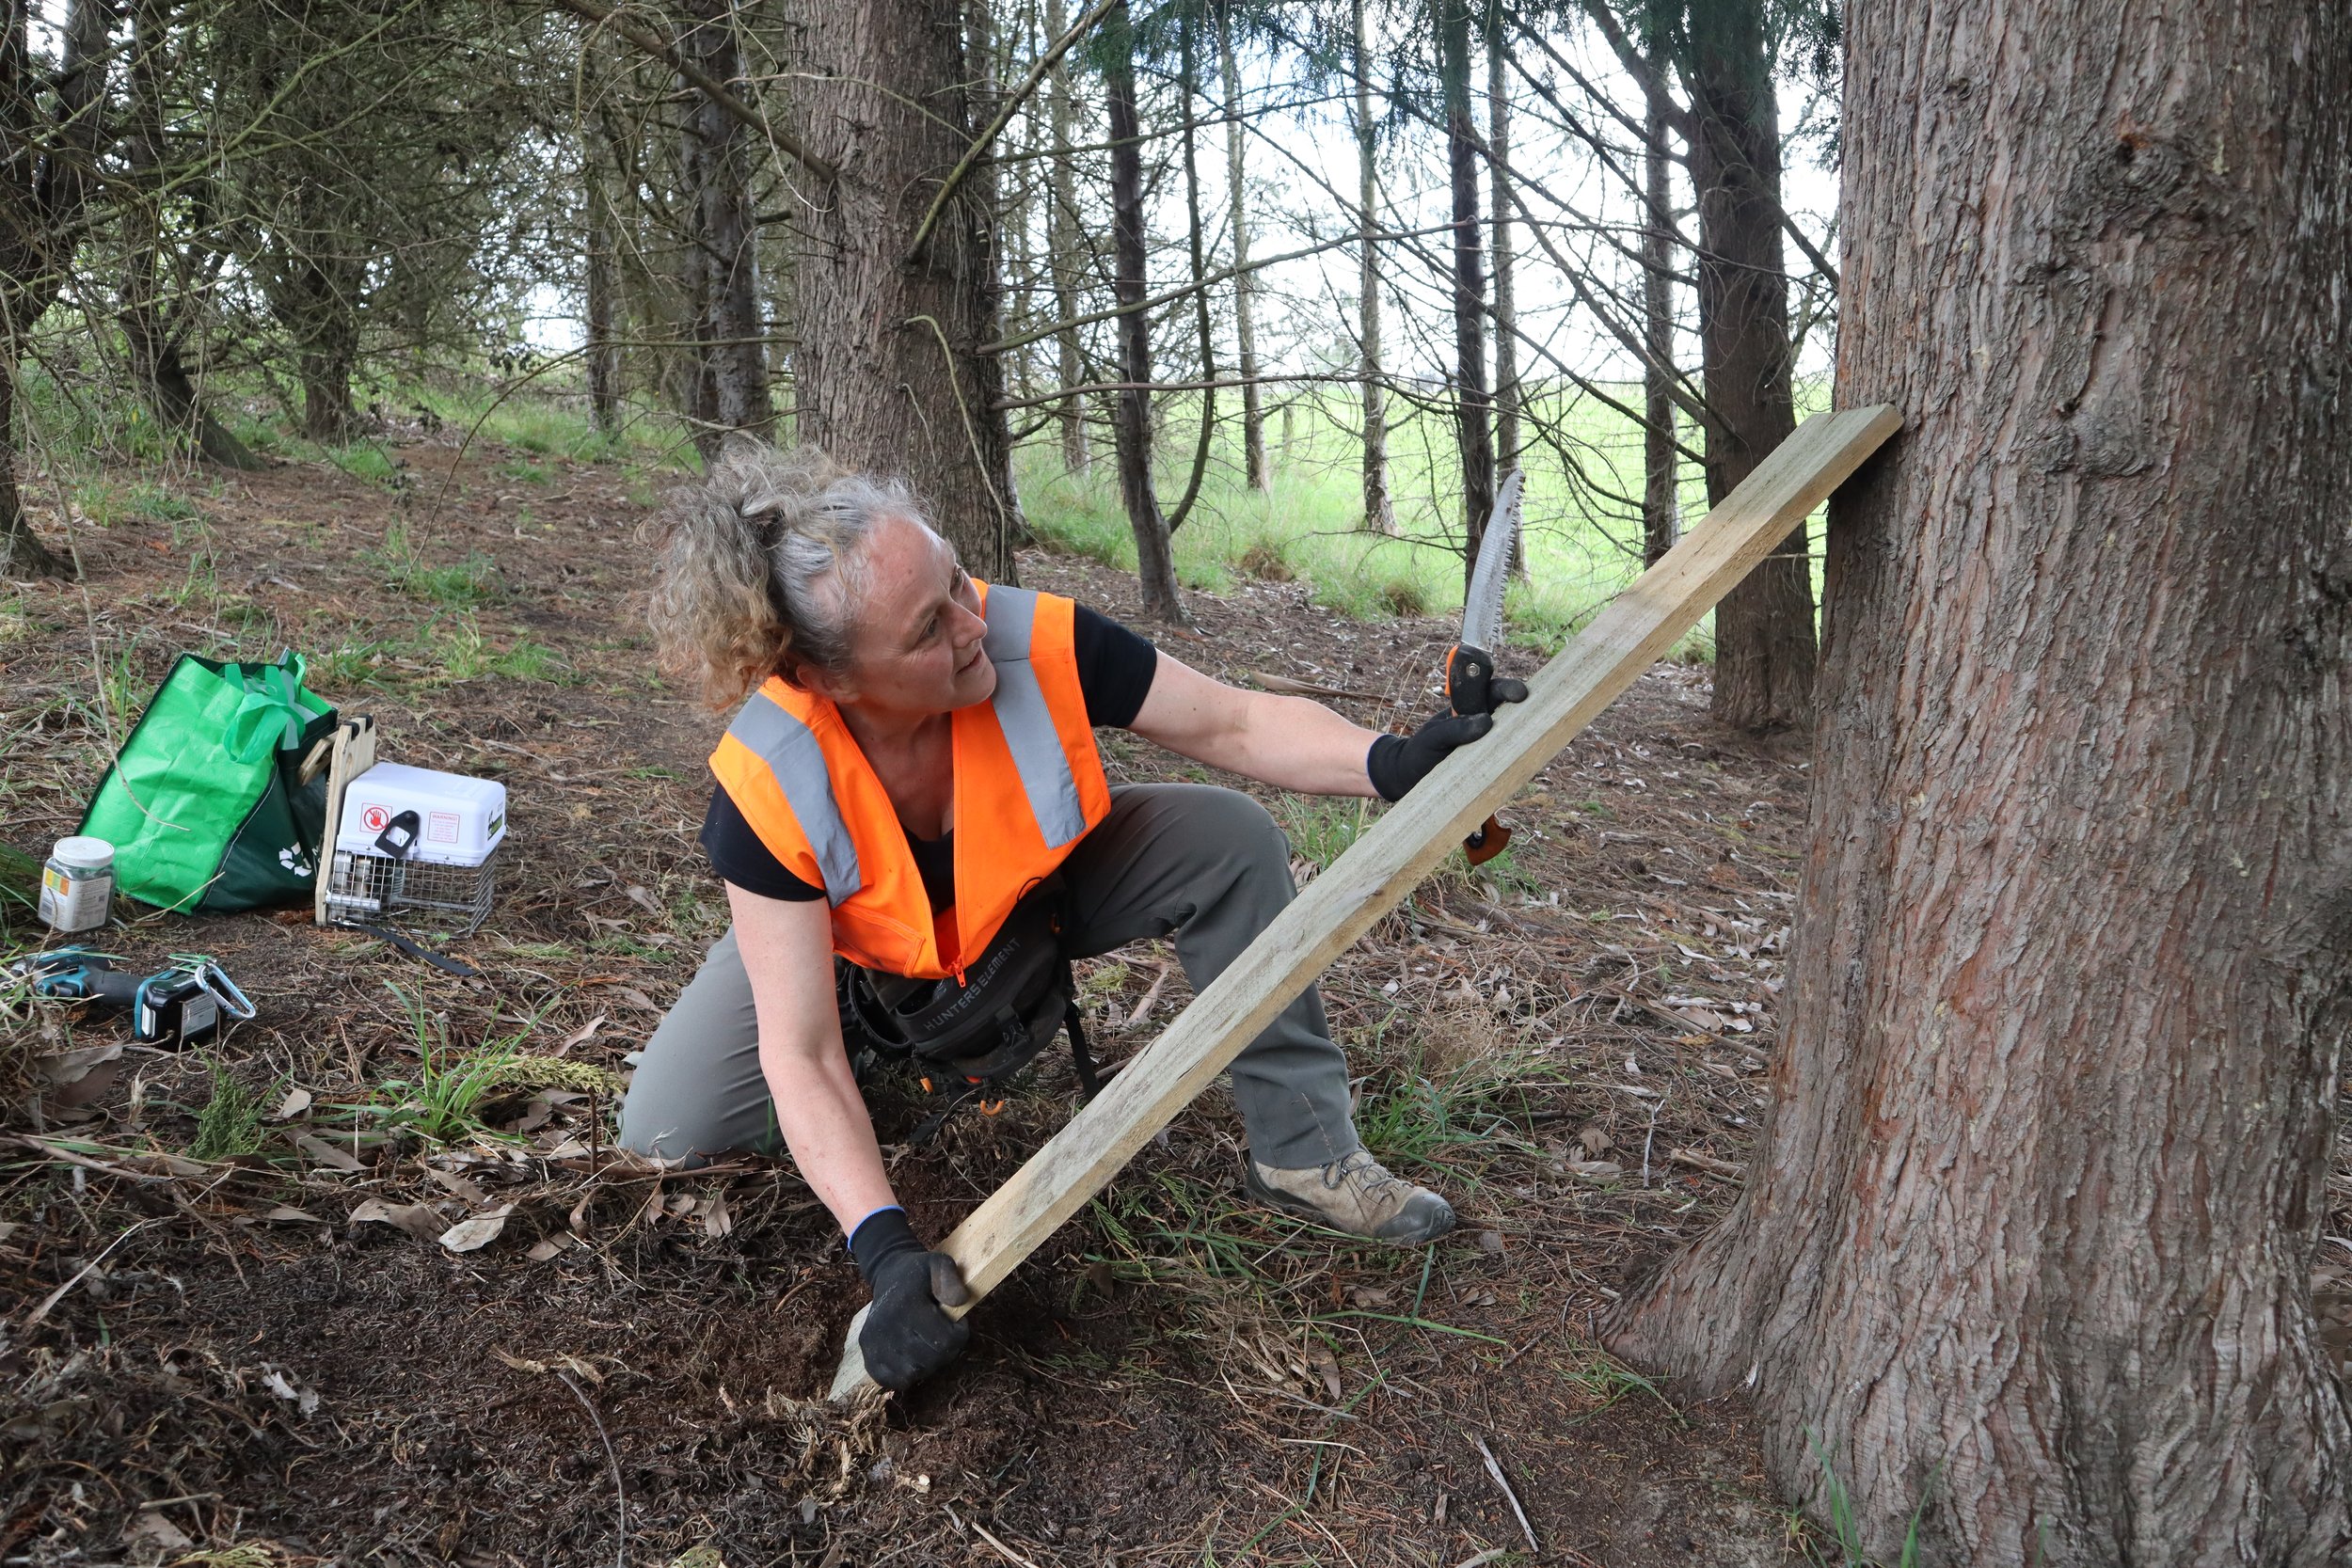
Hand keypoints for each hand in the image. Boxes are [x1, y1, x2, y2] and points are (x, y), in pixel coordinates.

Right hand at [850, 1208, 969, 1390]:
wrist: (888, 1276)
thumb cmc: (918, 1274)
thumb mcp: (938, 1263)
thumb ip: (951, 1277)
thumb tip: (959, 1300)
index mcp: (905, 1305)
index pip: (944, 1341)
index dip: (959, 1334)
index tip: (957, 1321)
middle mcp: (885, 1328)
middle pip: (930, 1361)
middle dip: (946, 1350)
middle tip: (944, 1333)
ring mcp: (874, 1346)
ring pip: (914, 1374)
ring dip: (928, 1363)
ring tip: (928, 1342)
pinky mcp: (868, 1358)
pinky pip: (894, 1381)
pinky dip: (908, 1374)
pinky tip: (912, 1355)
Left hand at [1365, 683, 1527, 802]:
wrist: (1409, 779)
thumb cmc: (1420, 752)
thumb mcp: (1432, 738)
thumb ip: (1454, 728)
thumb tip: (1487, 722)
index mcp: (1469, 707)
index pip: (1492, 690)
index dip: (1508, 688)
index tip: (1519, 693)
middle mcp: (1484, 723)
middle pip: (1511, 711)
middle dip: (1524, 710)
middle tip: (1530, 716)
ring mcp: (1489, 745)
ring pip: (1514, 737)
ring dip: (1524, 736)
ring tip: (1533, 739)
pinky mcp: (1491, 767)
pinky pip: (1507, 762)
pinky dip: (1516, 762)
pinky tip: (1523, 764)